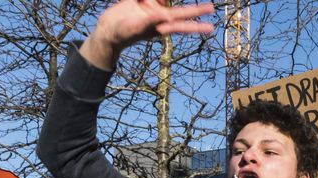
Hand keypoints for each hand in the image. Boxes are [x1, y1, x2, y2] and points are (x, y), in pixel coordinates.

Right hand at [81, 0, 214, 68]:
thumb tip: (165, 16)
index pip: (183, 25)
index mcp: (160, 26)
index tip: (210, 27)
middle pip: (180, 10)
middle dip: (195, 9)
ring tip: (138, 3)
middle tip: (211, 7)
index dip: (197, 26)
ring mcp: (151, 8)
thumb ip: (151, 21)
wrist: (106, 30)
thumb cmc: (121, 34)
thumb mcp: (136, 28)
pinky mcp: (141, 2)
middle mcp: (159, 16)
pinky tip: (134, 1)